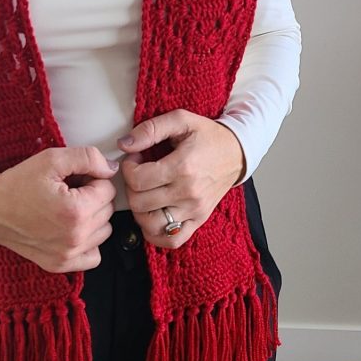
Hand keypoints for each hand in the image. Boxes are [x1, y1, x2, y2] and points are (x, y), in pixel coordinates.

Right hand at [0, 146, 119, 272]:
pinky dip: (88, 241)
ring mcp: (68, 255)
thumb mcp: (52, 159)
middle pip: (108, 210)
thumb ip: (88, 158)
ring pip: (104, 231)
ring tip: (68, 207)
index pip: (108, 189)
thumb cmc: (20, 183)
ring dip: (92, 218)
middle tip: (69, 190)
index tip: (74, 179)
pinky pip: (94, 256)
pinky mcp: (60, 265)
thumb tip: (112, 169)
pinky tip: (72, 228)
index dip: (93, 178)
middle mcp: (75, 237)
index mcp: (76, 211)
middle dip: (93, 196)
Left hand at [117, 110, 245, 248]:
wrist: (236, 152)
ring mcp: (194, 210)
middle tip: (139, 173)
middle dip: (131, 186)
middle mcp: (188, 193)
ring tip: (144, 193)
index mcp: (183, 166)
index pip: (138, 179)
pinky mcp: (199, 220)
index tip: (135, 158)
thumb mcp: (181, 120)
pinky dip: (155, 234)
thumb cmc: (208, 136)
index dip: (128, 167)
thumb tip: (124, 144)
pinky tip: (152, 215)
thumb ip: (150, 129)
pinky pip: (172, 240)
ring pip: (150, 224)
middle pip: (140, 202)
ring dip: (138, 210)